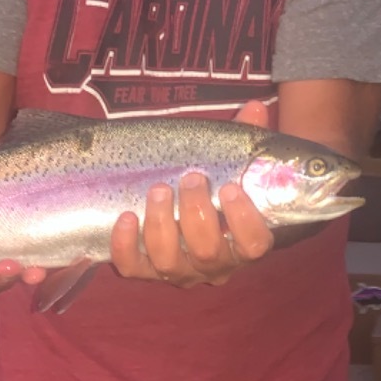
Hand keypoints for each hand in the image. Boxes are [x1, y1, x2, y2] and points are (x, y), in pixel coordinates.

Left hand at [110, 101, 273, 287]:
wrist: (187, 208)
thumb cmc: (216, 185)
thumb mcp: (233, 163)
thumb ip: (246, 138)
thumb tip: (254, 108)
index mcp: (243, 242)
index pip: (254, 245)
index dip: (243, 220)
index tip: (229, 188)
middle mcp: (214, 265)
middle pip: (208, 252)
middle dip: (196, 213)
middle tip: (190, 179)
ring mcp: (179, 271)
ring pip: (170, 262)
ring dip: (161, 226)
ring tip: (158, 190)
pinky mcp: (145, 272)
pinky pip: (133, 268)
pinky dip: (125, 245)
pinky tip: (126, 217)